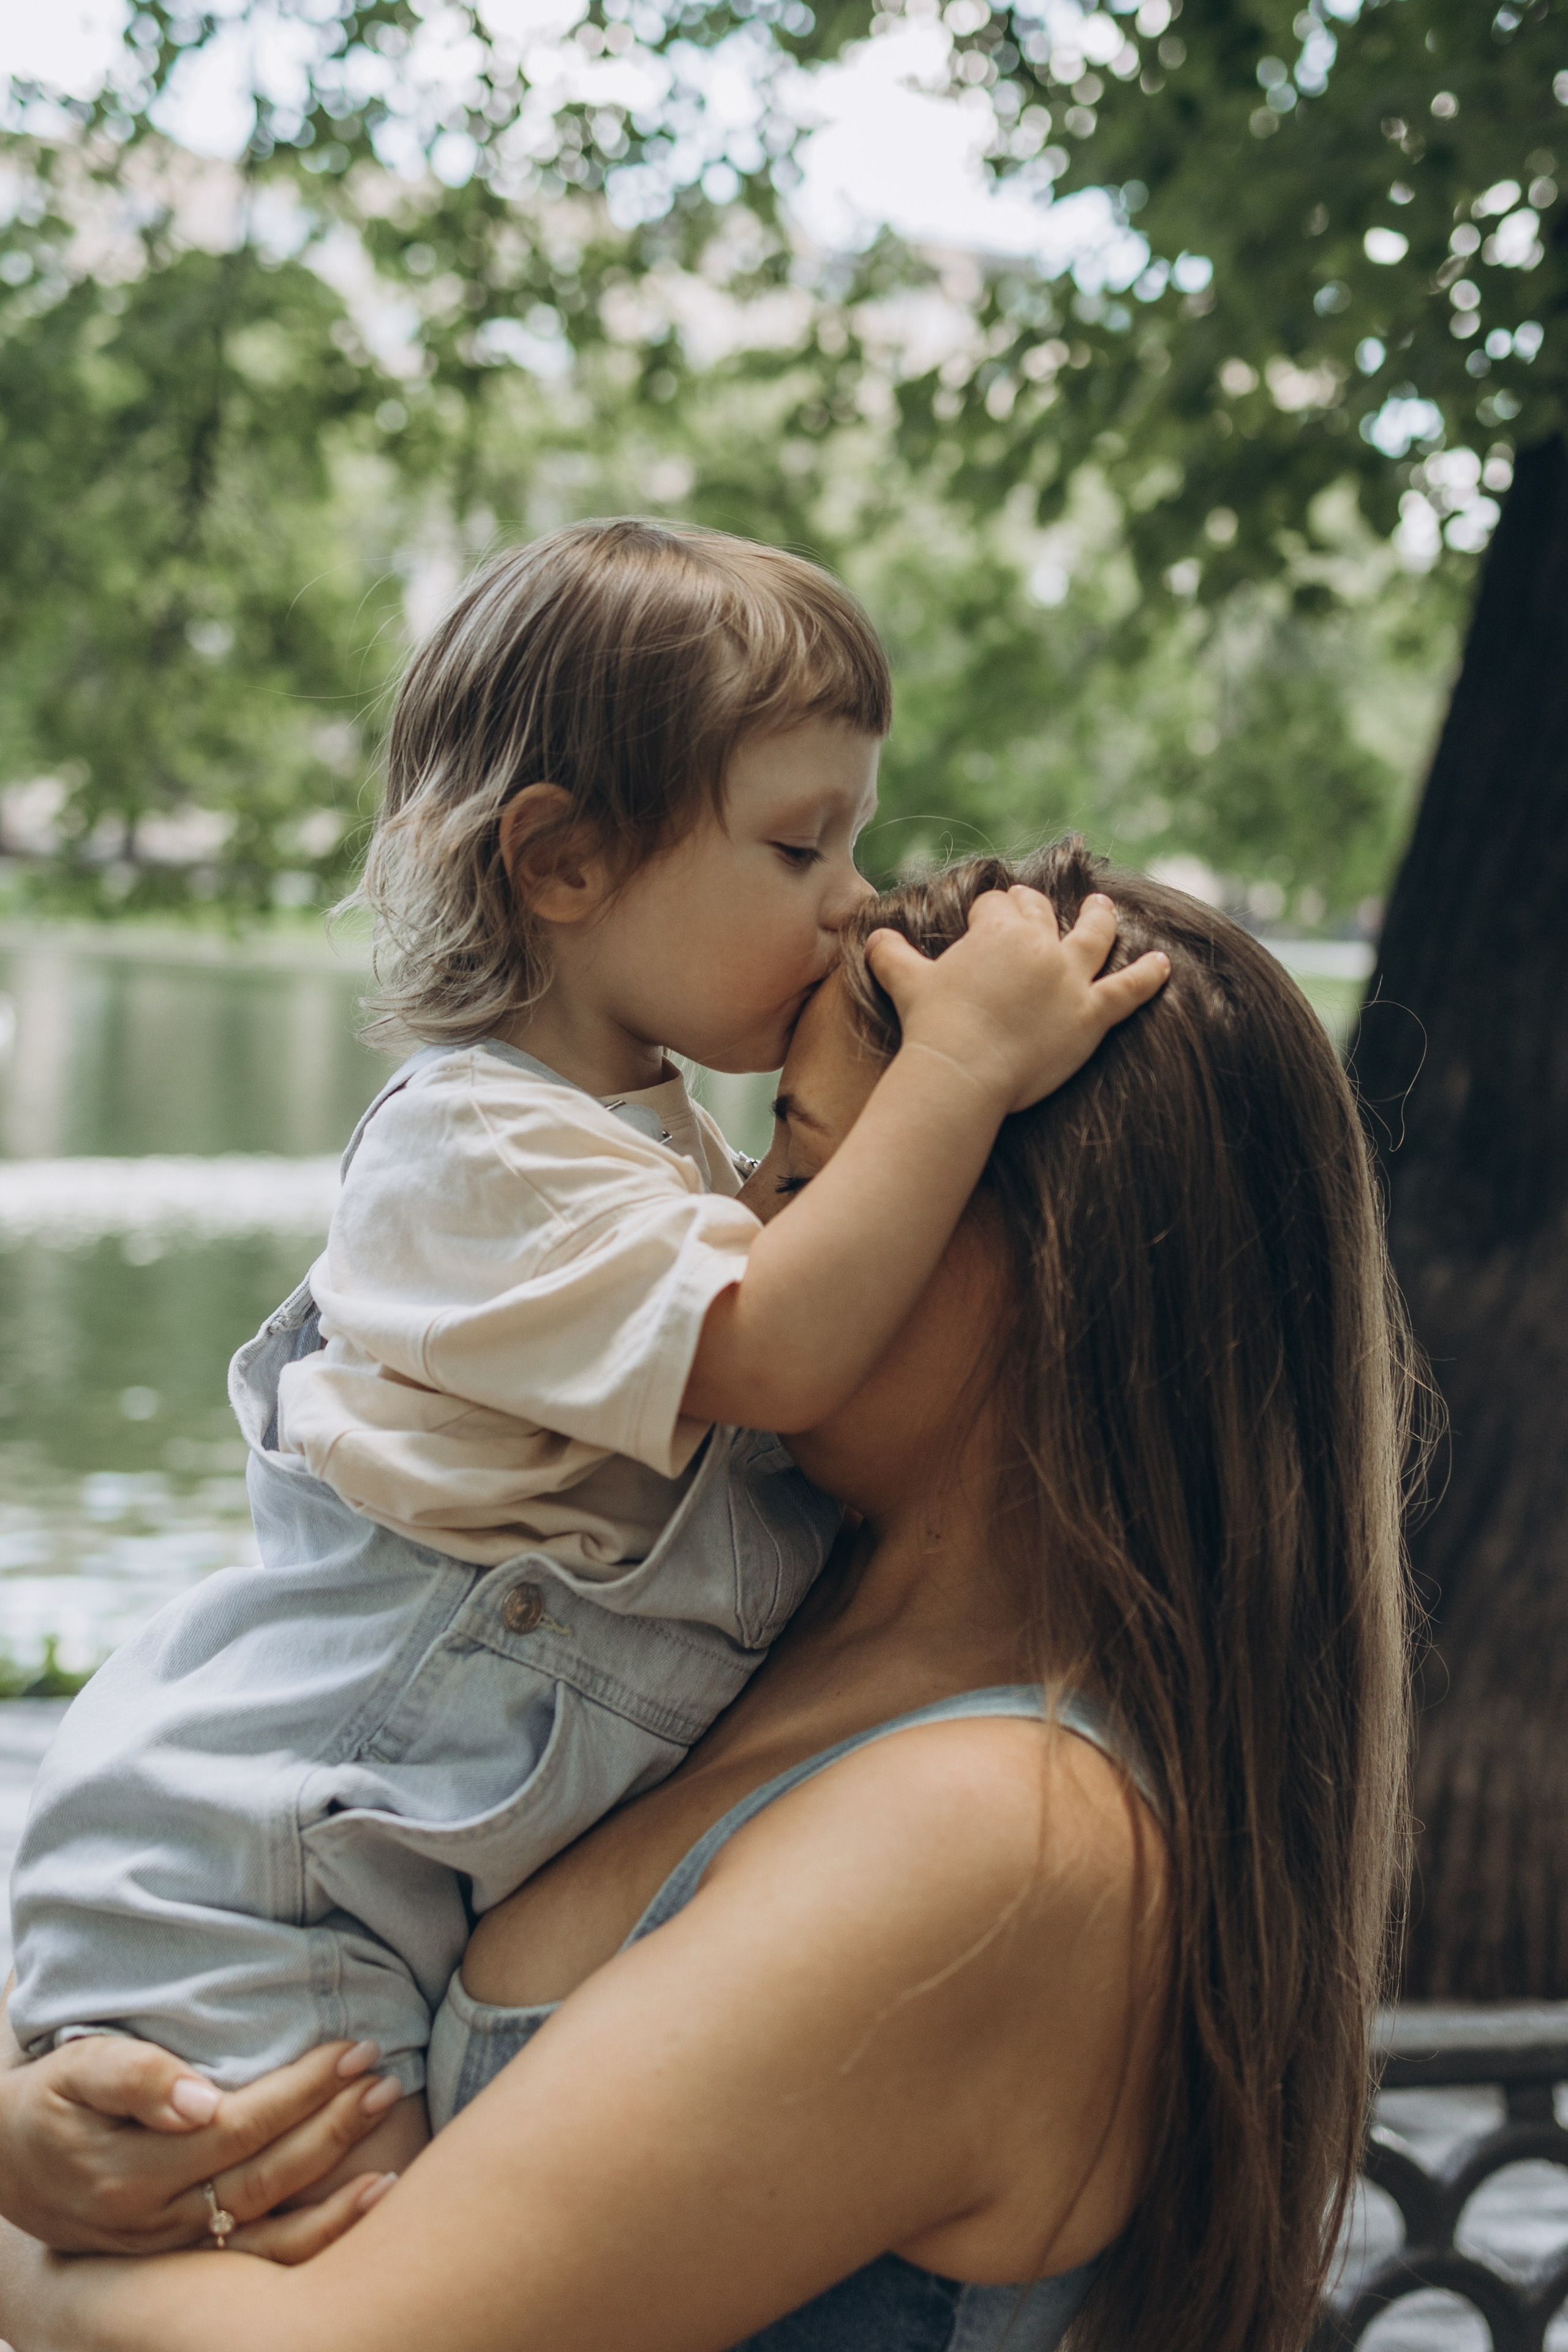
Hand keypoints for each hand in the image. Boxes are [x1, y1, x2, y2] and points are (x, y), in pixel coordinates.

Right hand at [0, 2031, 400, 2264]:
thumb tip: (199, 2100)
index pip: (240, 2126)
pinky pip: (258, 2262)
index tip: (353, 2048)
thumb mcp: (75, 2070)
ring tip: (393, 2154)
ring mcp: (170, 2250)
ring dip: (336, 2193)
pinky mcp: (181, 2262)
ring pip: (269, 2232)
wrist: (6, 2162)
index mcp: (132, 2170)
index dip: (302, 2089)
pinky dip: (315, 2238)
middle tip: (384, 2082)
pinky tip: (365, 2205)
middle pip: (265, 2174)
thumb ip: (133, 2077)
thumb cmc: (50, 2101)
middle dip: (332, 2128)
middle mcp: (156, 2221)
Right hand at [865, 887, 1168, 1114]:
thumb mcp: (906, 981)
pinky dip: (1149, 976)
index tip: (992, 912)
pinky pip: (1128, 990)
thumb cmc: (932, 1026)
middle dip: (1037, 906)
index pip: (998, 907)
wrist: (962, 1072)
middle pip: (1042, 914)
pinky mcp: (1091, 1015)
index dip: (993, 910)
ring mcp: (1069, 979)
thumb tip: (873, 936)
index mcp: (996, 931)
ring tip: (1104, 908)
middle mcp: (1038, 945)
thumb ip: (892, 954)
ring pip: (1094, 935)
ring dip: (1101, 918)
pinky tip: (1164, 965)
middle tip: (1035, 905)